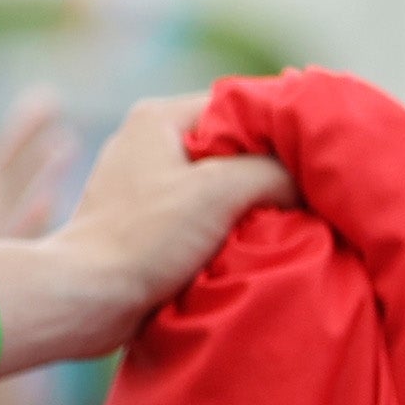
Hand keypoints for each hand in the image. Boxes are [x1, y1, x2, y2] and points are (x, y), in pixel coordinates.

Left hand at [36, 91, 294, 357]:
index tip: (316, 153)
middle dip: (269, 169)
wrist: (87, 299)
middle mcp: (148, 143)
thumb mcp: (220, 190)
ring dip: (250, 203)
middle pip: (231, 146)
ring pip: (219, 184)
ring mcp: (144, 185)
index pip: (239, 104)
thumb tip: (305, 179)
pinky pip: (201, 214)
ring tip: (288, 219)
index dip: (281, 127)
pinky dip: (227, 226)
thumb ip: (272, 171)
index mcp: (158, 117)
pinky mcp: (145, 224)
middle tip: (309, 190)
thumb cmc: (145, 237)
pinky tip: (254, 242)